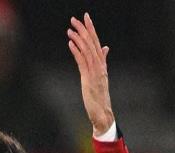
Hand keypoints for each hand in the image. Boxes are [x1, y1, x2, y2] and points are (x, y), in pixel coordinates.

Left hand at [67, 13, 113, 136]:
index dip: (91, 30)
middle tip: (76, 18)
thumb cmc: (100, 97)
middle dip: (84, 30)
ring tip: (70, 29)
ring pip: (87, 51)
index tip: (86, 18)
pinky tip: (71, 44)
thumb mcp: (101, 77)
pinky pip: (83, 62)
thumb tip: (104, 48)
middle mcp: (100, 67)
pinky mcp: (89, 80)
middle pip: (92, 44)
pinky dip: (77, 52)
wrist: (103, 114)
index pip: (97, 43)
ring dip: (78, 39)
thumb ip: (102, 61)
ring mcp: (95, 73)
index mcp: (102, 65)